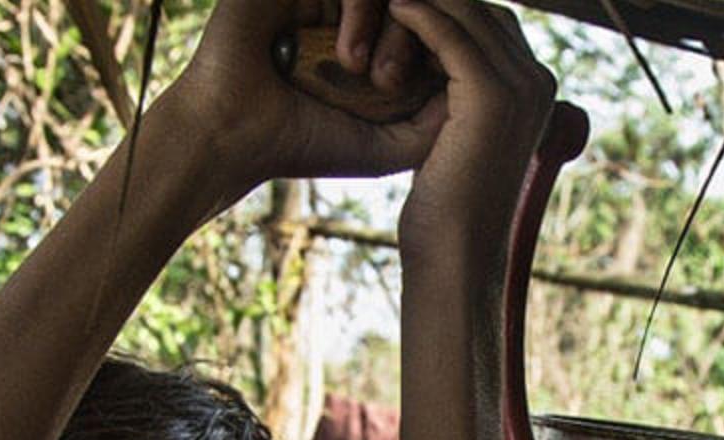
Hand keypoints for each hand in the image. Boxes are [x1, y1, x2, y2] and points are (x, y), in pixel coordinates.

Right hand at [163, 0, 438, 190]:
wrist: (235, 138)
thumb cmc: (306, 143)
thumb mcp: (390, 142)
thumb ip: (439, 121)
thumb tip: (488, 88)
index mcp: (375, 39)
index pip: (430, 26)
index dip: (447, 50)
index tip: (447, 89)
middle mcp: (350, 9)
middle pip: (418, 3)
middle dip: (426, 39)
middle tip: (402, 84)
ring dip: (394, 30)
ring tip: (373, 78)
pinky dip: (364, 10)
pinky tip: (347, 59)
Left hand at [386, 0, 555, 257]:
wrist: (455, 255)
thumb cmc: (445, 208)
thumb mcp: (453, 139)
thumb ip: (454, 98)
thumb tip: (424, 68)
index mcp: (535, 92)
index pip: (489, 23)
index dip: (446, 11)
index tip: (399, 10)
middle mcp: (539, 82)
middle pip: (481, 10)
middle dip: (436, 1)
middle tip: (385, 1)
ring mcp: (521, 87)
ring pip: (466, 12)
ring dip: (421, 2)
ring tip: (379, 1)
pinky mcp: (493, 96)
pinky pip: (450, 32)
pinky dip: (416, 15)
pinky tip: (389, 9)